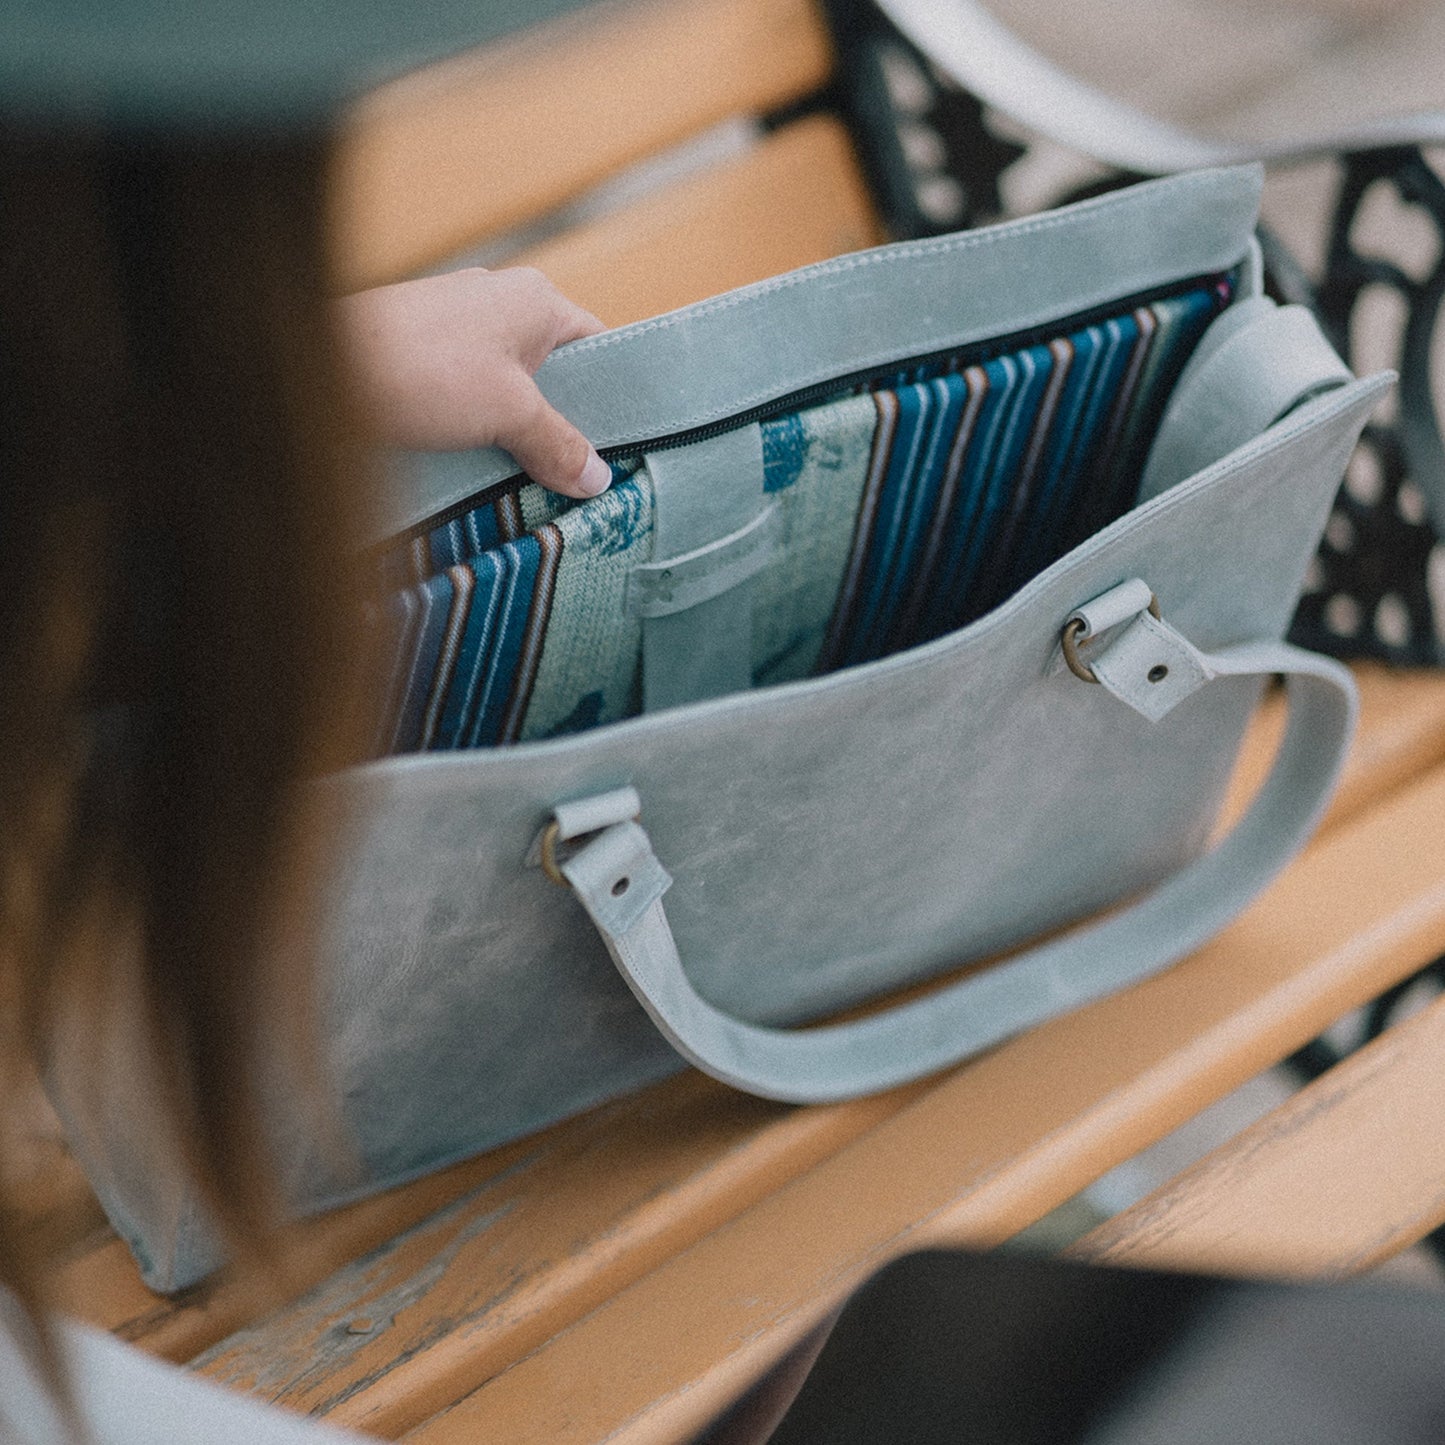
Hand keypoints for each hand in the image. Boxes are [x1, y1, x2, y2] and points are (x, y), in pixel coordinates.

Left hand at [339, 266, 611, 498]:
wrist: (319, 365)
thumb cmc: (421, 370)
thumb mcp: (508, 413)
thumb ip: (558, 444)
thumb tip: (597, 478)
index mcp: (536, 300)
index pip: (599, 346)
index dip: (614, 397)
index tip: (620, 448)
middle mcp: (500, 304)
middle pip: (555, 375)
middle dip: (563, 426)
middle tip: (577, 478)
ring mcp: (458, 327)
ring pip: (511, 391)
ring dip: (518, 435)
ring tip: (532, 483)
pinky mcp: (424, 353)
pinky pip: (471, 397)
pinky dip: (479, 432)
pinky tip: (480, 468)